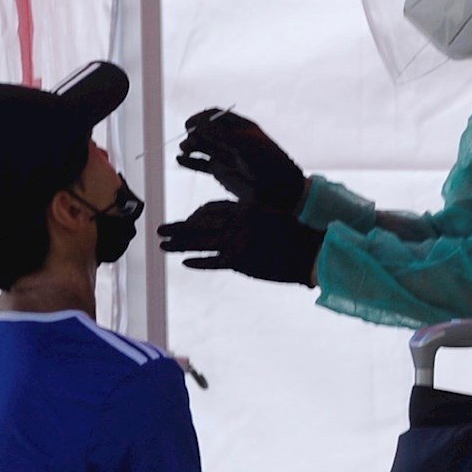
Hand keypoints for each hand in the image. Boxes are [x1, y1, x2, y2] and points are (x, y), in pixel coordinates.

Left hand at [159, 199, 323, 286]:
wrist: (311, 253)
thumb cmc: (296, 235)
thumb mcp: (272, 217)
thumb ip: (251, 217)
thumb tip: (235, 221)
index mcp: (245, 209)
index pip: (210, 209)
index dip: (194, 216)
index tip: (185, 222)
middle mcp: (238, 223)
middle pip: (199, 224)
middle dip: (177, 228)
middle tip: (159, 230)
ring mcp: (238, 242)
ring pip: (199, 241)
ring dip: (178, 243)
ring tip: (162, 245)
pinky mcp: (240, 262)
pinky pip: (212, 261)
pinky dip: (197, 262)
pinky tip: (185, 262)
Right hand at [177, 108, 307, 213]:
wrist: (278, 188)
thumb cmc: (267, 163)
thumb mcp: (245, 145)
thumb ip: (221, 135)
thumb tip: (198, 124)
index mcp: (240, 127)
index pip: (215, 116)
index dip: (201, 118)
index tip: (190, 124)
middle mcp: (230, 139)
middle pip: (204, 130)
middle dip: (194, 133)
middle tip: (189, 141)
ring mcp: (223, 154)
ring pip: (200, 146)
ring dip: (189, 146)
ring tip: (185, 150)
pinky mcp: (219, 170)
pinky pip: (199, 164)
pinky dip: (188, 162)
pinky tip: (180, 160)